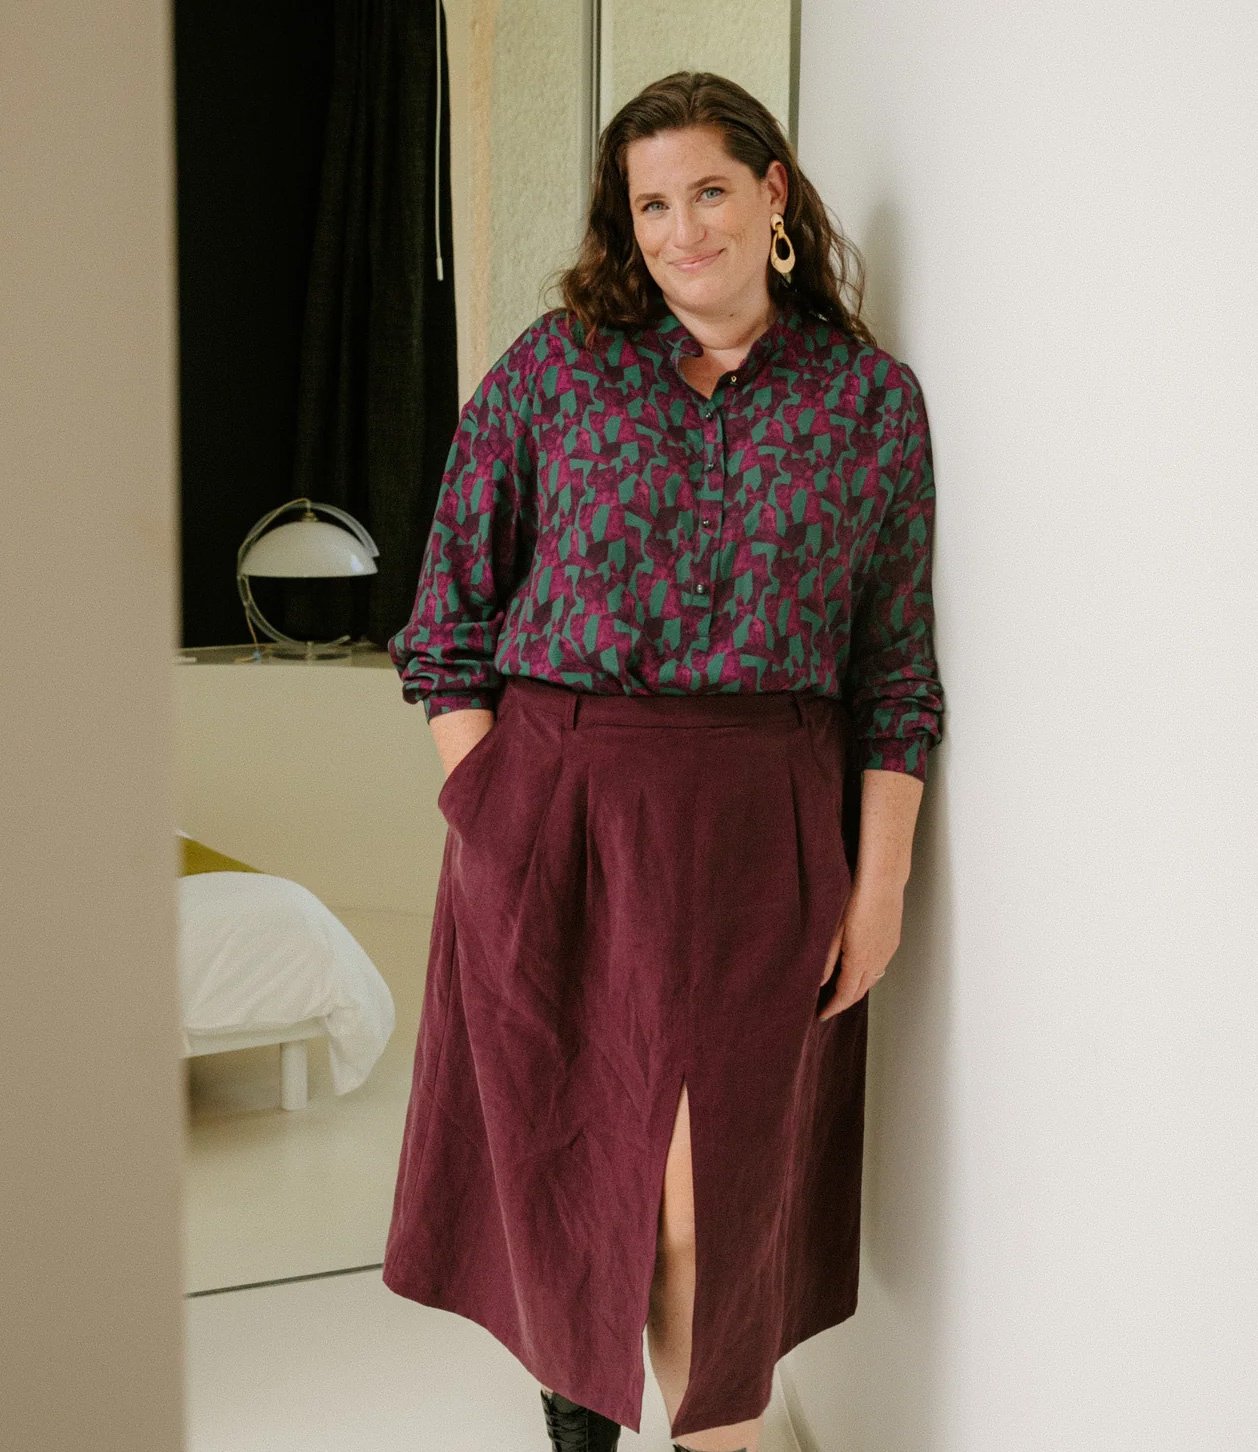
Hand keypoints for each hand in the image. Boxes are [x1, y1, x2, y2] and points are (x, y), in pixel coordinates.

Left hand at [816, 873, 903, 1019]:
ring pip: (872, 980)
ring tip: (839, 991)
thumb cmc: (856, 898)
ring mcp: (887, 951)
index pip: (845, 994)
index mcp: (859, 959)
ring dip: (856, 989)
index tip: (821, 1015)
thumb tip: (818, 982)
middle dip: (843, 1002)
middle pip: (860, 992)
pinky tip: (858, 969)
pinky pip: (880, 967)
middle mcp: (876, 960)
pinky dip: (867, 975)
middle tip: (828, 1007)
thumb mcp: (834, 928)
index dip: (833, 1007)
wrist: (883, 880)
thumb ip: (826, 958)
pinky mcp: (893, 942)